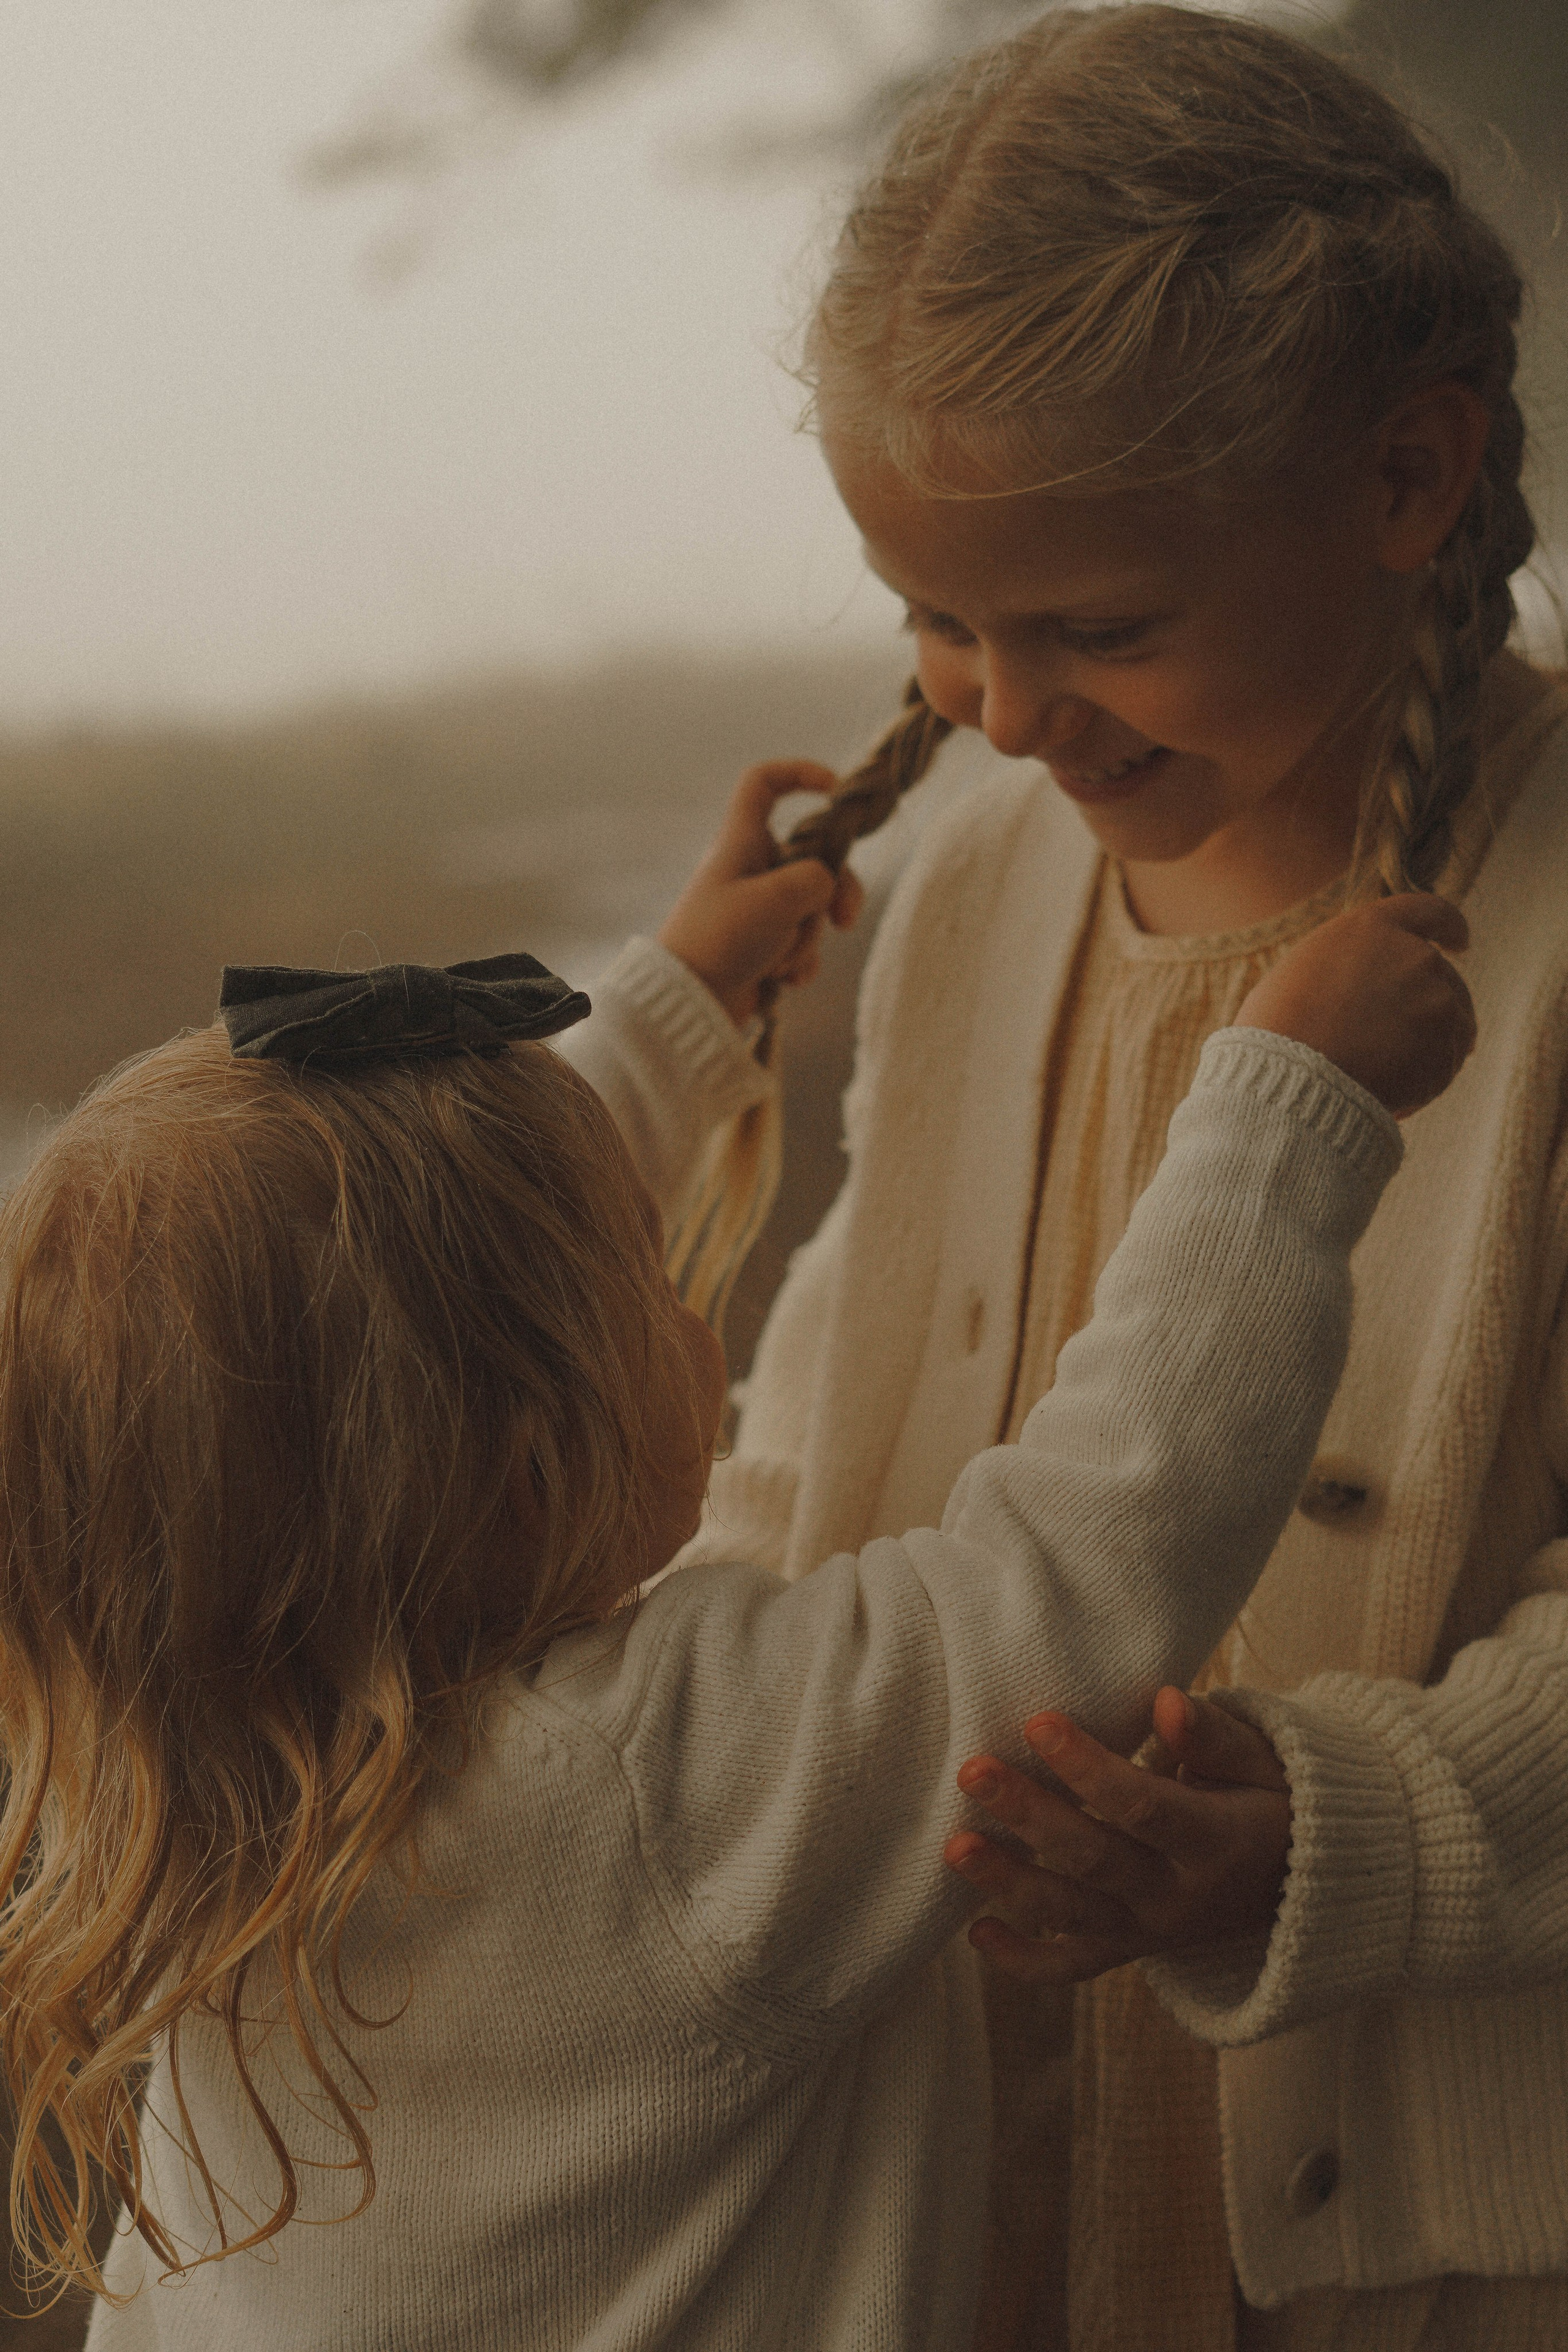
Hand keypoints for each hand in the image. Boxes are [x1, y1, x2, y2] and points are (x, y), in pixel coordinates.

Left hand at [657, 763, 865, 1025]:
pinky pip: (799, 945)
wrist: (688, 1003)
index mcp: (741, 842)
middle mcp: (749, 871)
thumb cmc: (722, 940)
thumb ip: (817, 879)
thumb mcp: (778, 898)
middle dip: (835, 892)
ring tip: (779, 961)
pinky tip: (779, 981)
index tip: (834, 789)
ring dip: (806, 938)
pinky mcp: (760, 947)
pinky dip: (797, 963)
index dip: (799, 774)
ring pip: (811, 909)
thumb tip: (826, 890)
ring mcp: (756, 910)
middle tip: (844, 919)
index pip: (763, 784)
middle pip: (812, 858)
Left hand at [942, 1688, 1290, 1983]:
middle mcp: (1178, 1896)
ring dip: (1009, 1883)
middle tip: (972, 1770)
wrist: (1302, 1885)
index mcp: (1216, 1842)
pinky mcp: (1130, 1949)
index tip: (1038, 1722)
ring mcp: (1150, 1930)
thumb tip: (1167, 1701)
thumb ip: (1213, 1736)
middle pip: (1093, 1859)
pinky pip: (1074, 1968)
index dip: (1089, 1768)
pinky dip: (1024, 1962)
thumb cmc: (1272, 1803)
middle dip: (1030, 1815)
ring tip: (955, 1847)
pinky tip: (974, 1934)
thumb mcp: (1263, 1764)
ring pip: (1071, 1914)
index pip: (1143, 1808)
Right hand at [1235, 892, 1474, 1118]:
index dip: (1450, 926)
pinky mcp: (1447, 1048)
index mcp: (1373, 929)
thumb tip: (1359, 991)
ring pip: (1454, 1023)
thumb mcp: (1303, 973)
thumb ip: (1346, 968)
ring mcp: (1438, 1002)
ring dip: (1428, 1046)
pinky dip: (1426, 1081)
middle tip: (1400, 1041)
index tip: (1460, 944)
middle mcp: (1414, 956)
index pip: (1429, 911)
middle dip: (1429, 1006)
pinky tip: (1393, 1095)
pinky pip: (1446, 1065)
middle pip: (1443, 977)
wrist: (1293, 1075)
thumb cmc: (1278, 1027)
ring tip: (1387, 1078)